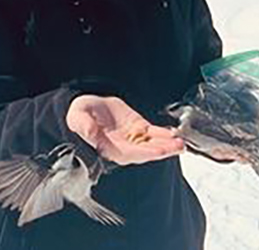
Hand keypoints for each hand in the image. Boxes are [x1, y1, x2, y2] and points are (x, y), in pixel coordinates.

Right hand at [66, 94, 184, 165]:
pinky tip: (175, 133)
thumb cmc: (80, 114)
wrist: (87, 106)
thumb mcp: (78, 117)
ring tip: (181, 143)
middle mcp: (123, 147)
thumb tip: (89, 131)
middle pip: (146, 152)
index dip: (144, 152)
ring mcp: (133, 138)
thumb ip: (83, 125)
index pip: (129, 153)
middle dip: (162, 150)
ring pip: (153, 144)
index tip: (158, 151)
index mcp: (109, 148)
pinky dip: (164, 133)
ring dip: (168, 144)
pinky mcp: (138, 128)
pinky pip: (154, 133)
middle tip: (177, 146)